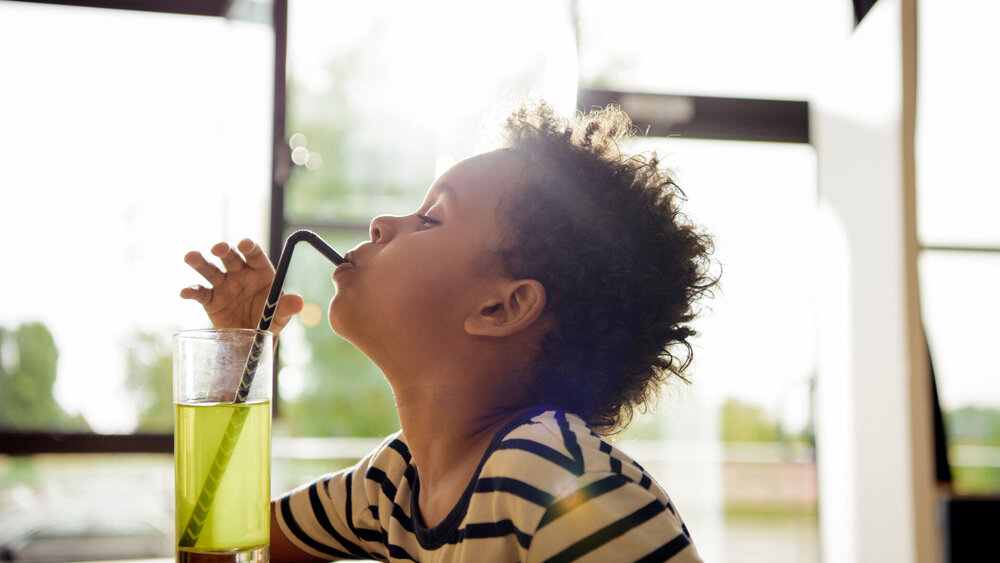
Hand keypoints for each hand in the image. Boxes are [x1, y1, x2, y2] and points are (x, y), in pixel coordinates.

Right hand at [180, 239, 303, 338]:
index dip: (249, 247)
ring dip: (200, 263)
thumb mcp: (280, 315)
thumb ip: (287, 307)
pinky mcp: (210, 299)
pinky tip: (185, 292)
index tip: (245, 244)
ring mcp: (223, 285)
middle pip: (231, 257)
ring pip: (210, 270)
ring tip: (191, 257)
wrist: (253, 338)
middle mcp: (240, 273)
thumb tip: (299, 302)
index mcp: (259, 271)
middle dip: (224, 250)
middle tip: (219, 248)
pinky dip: (191, 292)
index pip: (254, 254)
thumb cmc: (270, 319)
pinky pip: (200, 293)